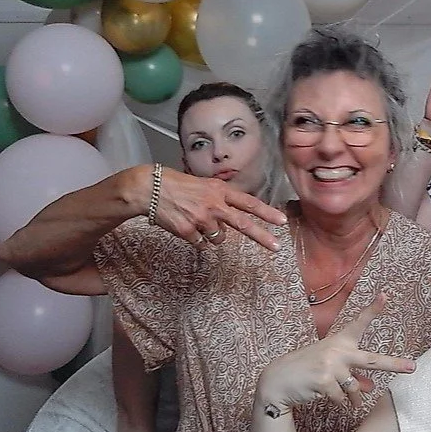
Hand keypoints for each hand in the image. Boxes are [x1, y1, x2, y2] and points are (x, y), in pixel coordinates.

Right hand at [142, 165, 286, 250]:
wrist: (148, 188)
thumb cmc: (175, 184)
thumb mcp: (202, 184)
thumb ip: (220, 198)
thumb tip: (234, 215)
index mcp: (218, 191)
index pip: (248, 202)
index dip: (266, 212)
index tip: (282, 221)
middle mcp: (214, 205)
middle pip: (243, 224)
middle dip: (262, 237)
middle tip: (276, 247)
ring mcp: (201, 219)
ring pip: (219, 238)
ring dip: (213, 235)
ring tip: (197, 222)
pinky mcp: (188, 232)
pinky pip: (201, 244)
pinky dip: (196, 239)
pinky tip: (185, 227)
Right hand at [253, 293, 416, 413]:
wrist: (277, 381)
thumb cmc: (307, 371)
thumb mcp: (331, 369)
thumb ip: (353, 376)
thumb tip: (370, 388)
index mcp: (340, 342)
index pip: (359, 323)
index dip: (373, 309)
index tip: (385, 295)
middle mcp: (338, 351)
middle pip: (372, 360)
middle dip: (393, 365)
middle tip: (412, 368)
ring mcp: (331, 365)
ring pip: (355, 388)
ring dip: (353, 398)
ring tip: (350, 402)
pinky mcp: (324, 380)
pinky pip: (342, 398)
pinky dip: (340, 403)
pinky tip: (328, 398)